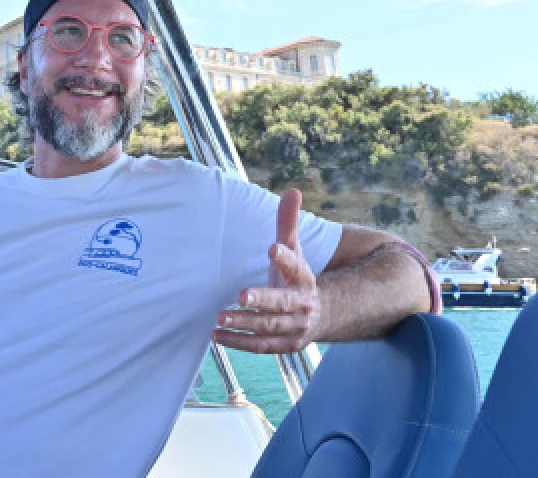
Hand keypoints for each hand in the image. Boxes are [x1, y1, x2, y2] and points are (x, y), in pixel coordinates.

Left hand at [213, 188, 320, 353]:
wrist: (320, 316)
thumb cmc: (296, 278)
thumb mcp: (294, 249)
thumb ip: (288, 223)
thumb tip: (292, 190)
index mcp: (304, 278)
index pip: (297, 267)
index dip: (285, 258)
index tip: (271, 248)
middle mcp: (302, 304)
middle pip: (282, 303)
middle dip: (262, 300)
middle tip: (241, 296)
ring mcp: (295, 328)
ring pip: (269, 327)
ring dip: (244, 323)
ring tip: (219, 317)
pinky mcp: (285, 346)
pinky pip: (261, 347)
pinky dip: (239, 342)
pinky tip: (217, 335)